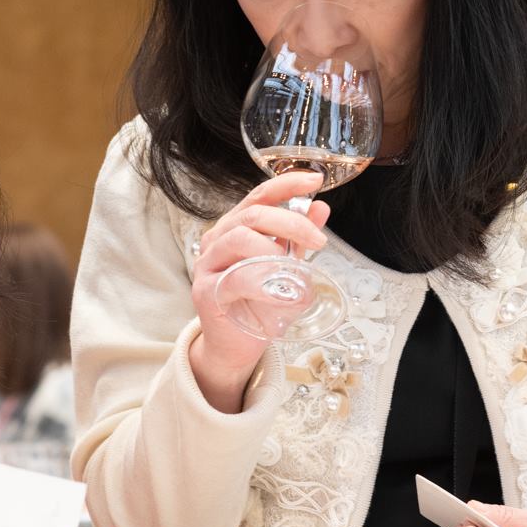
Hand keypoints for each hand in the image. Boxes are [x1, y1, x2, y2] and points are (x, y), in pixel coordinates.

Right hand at [188, 172, 330, 410]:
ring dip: (276, 249)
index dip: (286, 184)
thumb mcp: (286, 267)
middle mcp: (218, 240)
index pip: (259, 196)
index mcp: (235, 228)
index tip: (315, 180)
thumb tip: (320, 208)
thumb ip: (298, 239)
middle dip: (291, 222)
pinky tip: (283, 292)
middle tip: (319, 240)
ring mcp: (208, 265)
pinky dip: (265, 283)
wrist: (237, 346)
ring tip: (296, 269)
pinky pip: (237, 278)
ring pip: (240, 238)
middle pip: (253, 215)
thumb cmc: (260, 305)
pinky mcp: (206, 292)